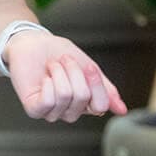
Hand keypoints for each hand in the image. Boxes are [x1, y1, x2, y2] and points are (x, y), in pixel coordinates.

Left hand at [5, 31, 127, 122]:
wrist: (33, 43)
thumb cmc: (58, 53)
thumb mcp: (88, 67)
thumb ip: (105, 89)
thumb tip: (122, 109)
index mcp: (86, 103)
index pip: (101, 105)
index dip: (96, 84)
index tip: (88, 66)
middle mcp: (70, 111)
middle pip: (83, 97)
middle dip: (74, 72)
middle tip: (64, 61)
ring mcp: (52, 112)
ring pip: (65, 95)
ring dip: (59, 73)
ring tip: (52, 66)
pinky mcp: (34, 110)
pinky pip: (48, 101)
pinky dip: (47, 82)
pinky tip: (44, 78)